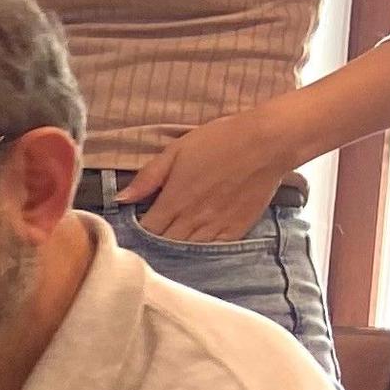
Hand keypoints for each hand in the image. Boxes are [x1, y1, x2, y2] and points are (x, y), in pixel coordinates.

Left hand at [118, 103, 300, 243]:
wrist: (267, 143)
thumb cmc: (220, 140)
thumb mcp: (176, 150)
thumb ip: (148, 177)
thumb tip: (122, 198)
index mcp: (175, 200)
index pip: (147, 228)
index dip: (138, 229)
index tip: (136, 224)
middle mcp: (193, 219)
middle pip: (165, 243)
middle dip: (154, 241)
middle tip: (152, 234)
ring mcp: (216, 226)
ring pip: (188, 249)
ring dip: (177, 247)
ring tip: (172, 238)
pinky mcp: (237, 229)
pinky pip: (214, 248)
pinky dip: (202, 247)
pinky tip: (197, 240)